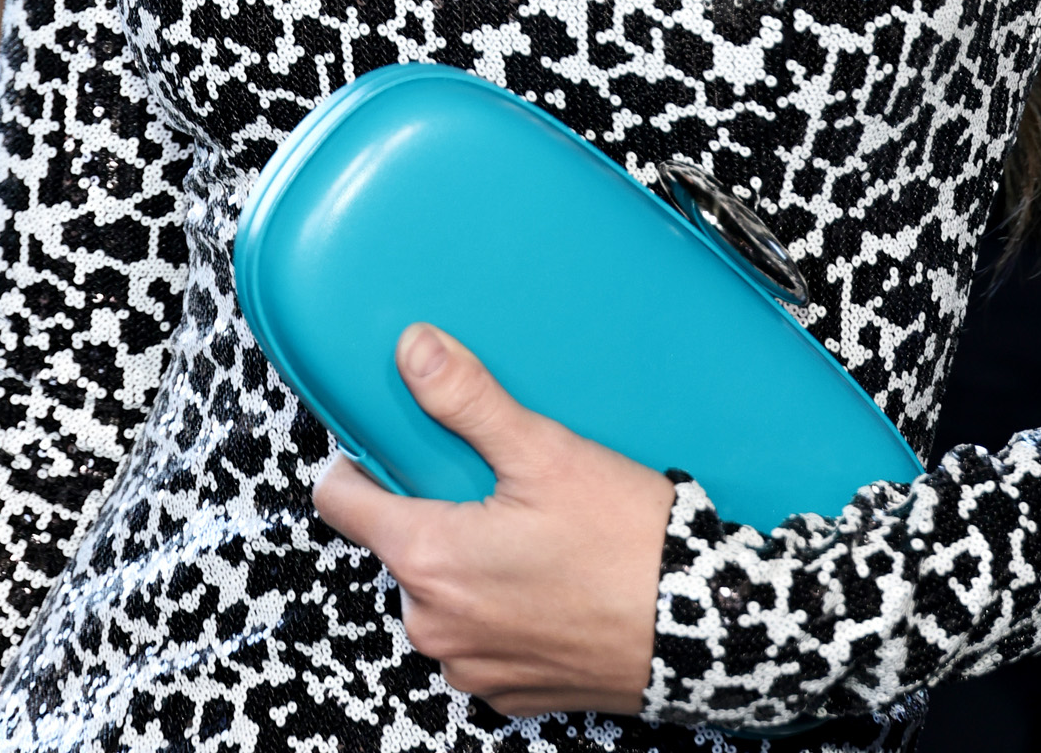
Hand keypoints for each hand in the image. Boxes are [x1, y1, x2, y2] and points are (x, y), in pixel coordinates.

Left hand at [313, 324, 674, 715]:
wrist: (700, 628)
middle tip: (498, 483)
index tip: (391, 443)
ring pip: (440, 590)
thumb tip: (413, 350)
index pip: (340, 502)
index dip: (359, 462)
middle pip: (398, 543)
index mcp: (428, 559)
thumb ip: (468, 399)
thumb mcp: (546, 451)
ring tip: (533, 530)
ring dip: (469, 560)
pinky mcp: (507, 691)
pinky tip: (550, 576)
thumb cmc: (625, 543)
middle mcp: (433, 625)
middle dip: (435, 508)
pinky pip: (478, 634)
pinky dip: (502, 605)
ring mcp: (469, 665)